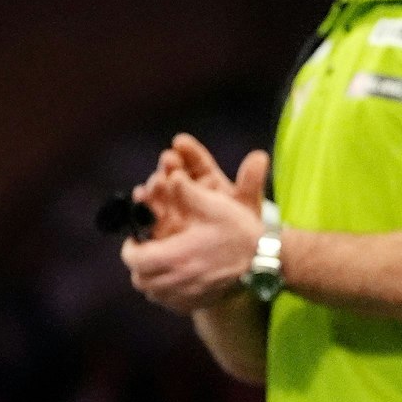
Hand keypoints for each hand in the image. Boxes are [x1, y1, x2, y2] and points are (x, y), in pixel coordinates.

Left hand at [120, 153, 271, 314]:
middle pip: (139, 280)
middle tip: (146, 249)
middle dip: (138, 264)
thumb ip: (188, 191)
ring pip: (152, 294)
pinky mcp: (196, 304)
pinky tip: (175, 276)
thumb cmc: (239, 230)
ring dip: (149, 278)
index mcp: (177, 255)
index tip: (136, 238)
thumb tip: (171, 176)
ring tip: (159, 261)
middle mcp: (179, 280)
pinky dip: (165, 292)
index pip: (135, 259)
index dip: (130, 247)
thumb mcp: (214, 205)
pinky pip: (169, 303)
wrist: (265, 259)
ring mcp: (188, 296)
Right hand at [132, 133, 268, 237]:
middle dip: (168, 165)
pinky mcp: (161, 223)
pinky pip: (152, 212)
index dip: (188, 150)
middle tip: (165, 160)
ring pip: (160, 191)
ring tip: (152, 182)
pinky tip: (140, 199)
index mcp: (207, 178)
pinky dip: (145, 206)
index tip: (180, 142)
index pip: (196, 160)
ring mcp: (171, 206)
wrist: (231, 259)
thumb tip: (260, 157)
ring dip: (154, 184)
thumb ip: (250, 182)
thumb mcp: (247, 204)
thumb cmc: (241, 227)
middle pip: (174, 172)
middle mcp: (186, 188)